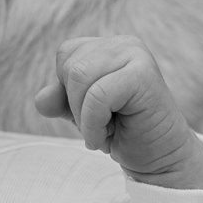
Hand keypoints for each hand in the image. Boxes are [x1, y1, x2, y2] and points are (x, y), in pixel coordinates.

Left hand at [35, 35, 202, 189]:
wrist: (160, 158)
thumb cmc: (124, 132)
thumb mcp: (81, 114)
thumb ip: (60, 101)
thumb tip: (41, 99)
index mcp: (109, 47)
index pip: (65, 55)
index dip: (68, 90)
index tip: (93, 111)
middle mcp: (125, 44)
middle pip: (70, 66)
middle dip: (75, 105)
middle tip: (100, 125)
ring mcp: (136, 55)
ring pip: (80, 77)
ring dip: (84, 116)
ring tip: (105, 129)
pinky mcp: (143, 74)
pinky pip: (97, 95)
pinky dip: (93, 124)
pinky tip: (109, 136)